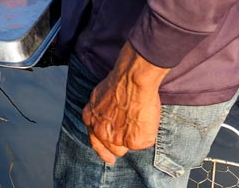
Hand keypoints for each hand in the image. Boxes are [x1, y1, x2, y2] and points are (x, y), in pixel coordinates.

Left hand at [82, 43, 168, 164]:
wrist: (131, 81)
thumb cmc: (119, 83)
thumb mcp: (99, 96)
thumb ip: (101, 113)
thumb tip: (110, 118)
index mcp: (91, 119)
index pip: (95, 141)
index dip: (102, 150)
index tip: (109, 158)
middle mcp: (100, 132)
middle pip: (111, 148)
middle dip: (120, 143)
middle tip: (129, 134)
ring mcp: (116, 139)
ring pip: (126, 147)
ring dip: (133, 137)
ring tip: (139, 118)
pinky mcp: (133, 142)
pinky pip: (143, 143)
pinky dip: (147, 133)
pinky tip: (146, 118)